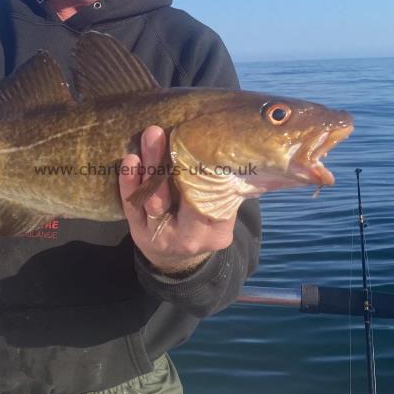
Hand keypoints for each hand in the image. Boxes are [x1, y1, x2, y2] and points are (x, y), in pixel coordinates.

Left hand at [119, 126, 235, 274]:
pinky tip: (130, 161)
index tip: (201, 145)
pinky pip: (132, 207)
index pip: (213, 200)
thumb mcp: (222, 217)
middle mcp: (189, 236)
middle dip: (169, 164)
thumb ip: (232, 193)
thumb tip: (264, 163)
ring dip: (150, 168)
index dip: (205, 173)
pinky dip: (130, 182)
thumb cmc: (203, 227)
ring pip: (154, 201)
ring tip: (150, 138)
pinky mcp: (138, 231)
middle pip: (181, 198)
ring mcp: (161, 235)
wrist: (177, 261)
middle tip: (161, 132)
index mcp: (216, 231)